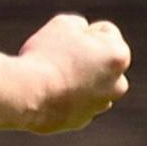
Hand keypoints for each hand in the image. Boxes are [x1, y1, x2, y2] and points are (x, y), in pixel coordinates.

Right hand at [16, 13, 130, 133]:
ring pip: (90, 84)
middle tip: (60, 56)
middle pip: (102, 61)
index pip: (105, 32)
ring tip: (51, 75)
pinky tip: (47, 93)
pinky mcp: (81, 121)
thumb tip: (83, 38)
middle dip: (87, 57)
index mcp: (119, 56)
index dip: (82, 31)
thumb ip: (80, 26)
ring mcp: (100, 105)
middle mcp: (118, 84)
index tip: (66, 40)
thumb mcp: (64, 24)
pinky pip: (74, 103)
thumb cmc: (46, 54)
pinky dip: (64, 97)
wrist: (27, 93)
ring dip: (77, 78)